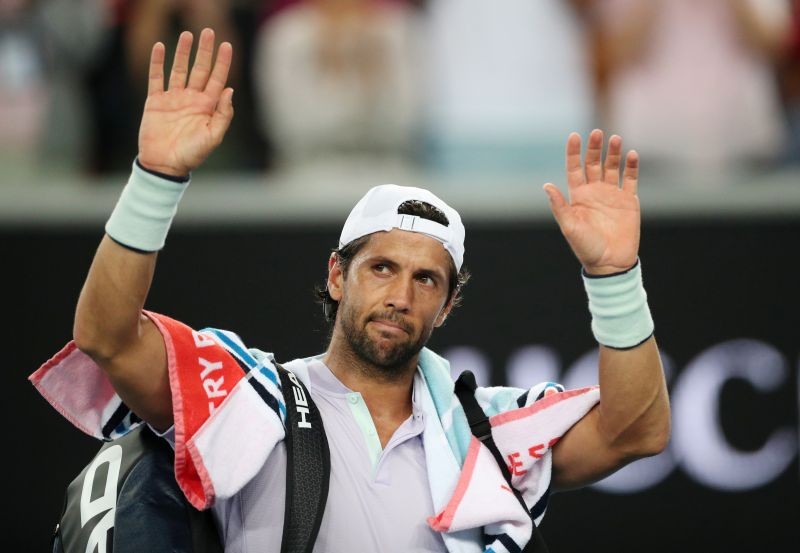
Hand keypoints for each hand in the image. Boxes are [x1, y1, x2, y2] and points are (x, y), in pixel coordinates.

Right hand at [138, 29, 233, 176]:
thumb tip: (229, 89)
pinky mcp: (156, 101)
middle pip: (200, 69)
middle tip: (209, 32)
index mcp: (208, 107)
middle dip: (205, 51)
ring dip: (183, 52)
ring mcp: (174, 99)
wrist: (164, 165)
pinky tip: (160, 47)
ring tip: (187, 34)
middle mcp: (192, 99)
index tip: (227, 45)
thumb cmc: (192, 155)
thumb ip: (223, 114)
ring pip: (179, 70)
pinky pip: (157, 78)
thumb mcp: (213, 137)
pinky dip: (157, 63)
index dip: (222, 62)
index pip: (217, 79)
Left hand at [543, 130, 640, 274]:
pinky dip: (631, 167)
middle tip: (596, 133)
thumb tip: (546, 185)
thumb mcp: (570, 227)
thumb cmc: (586, 248)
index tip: (574, 136)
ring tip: (616, 139)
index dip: (573, 152)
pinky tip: (631, 155)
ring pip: (612, 167)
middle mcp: (594, 192)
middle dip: (594, 148)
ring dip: (613, 153)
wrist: (610, 263)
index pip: (574, 168)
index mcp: (578, 196)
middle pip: (593, 163)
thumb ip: (559, 206)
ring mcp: (612, 195)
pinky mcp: (629, 201)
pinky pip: (630, 179)